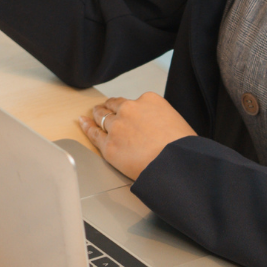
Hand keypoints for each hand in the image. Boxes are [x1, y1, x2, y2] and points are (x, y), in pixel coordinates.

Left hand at [77, 93, 197, 180]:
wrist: (177, 165)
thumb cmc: (183, 149)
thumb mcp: (176, 121)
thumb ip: (158, 118)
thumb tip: (153, 127)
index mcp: (149, 100)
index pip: (133, 101)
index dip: (128, 108)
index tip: (126, 111)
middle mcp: (130, 109)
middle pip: (114, 106)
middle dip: (109, 108)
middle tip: (104, 108)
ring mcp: (118, 127)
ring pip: (102, 117)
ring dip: (97, 115)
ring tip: (94, 114)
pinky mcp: (109, 146)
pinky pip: (93, 134)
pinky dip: (86, 127)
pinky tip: (83, 123)